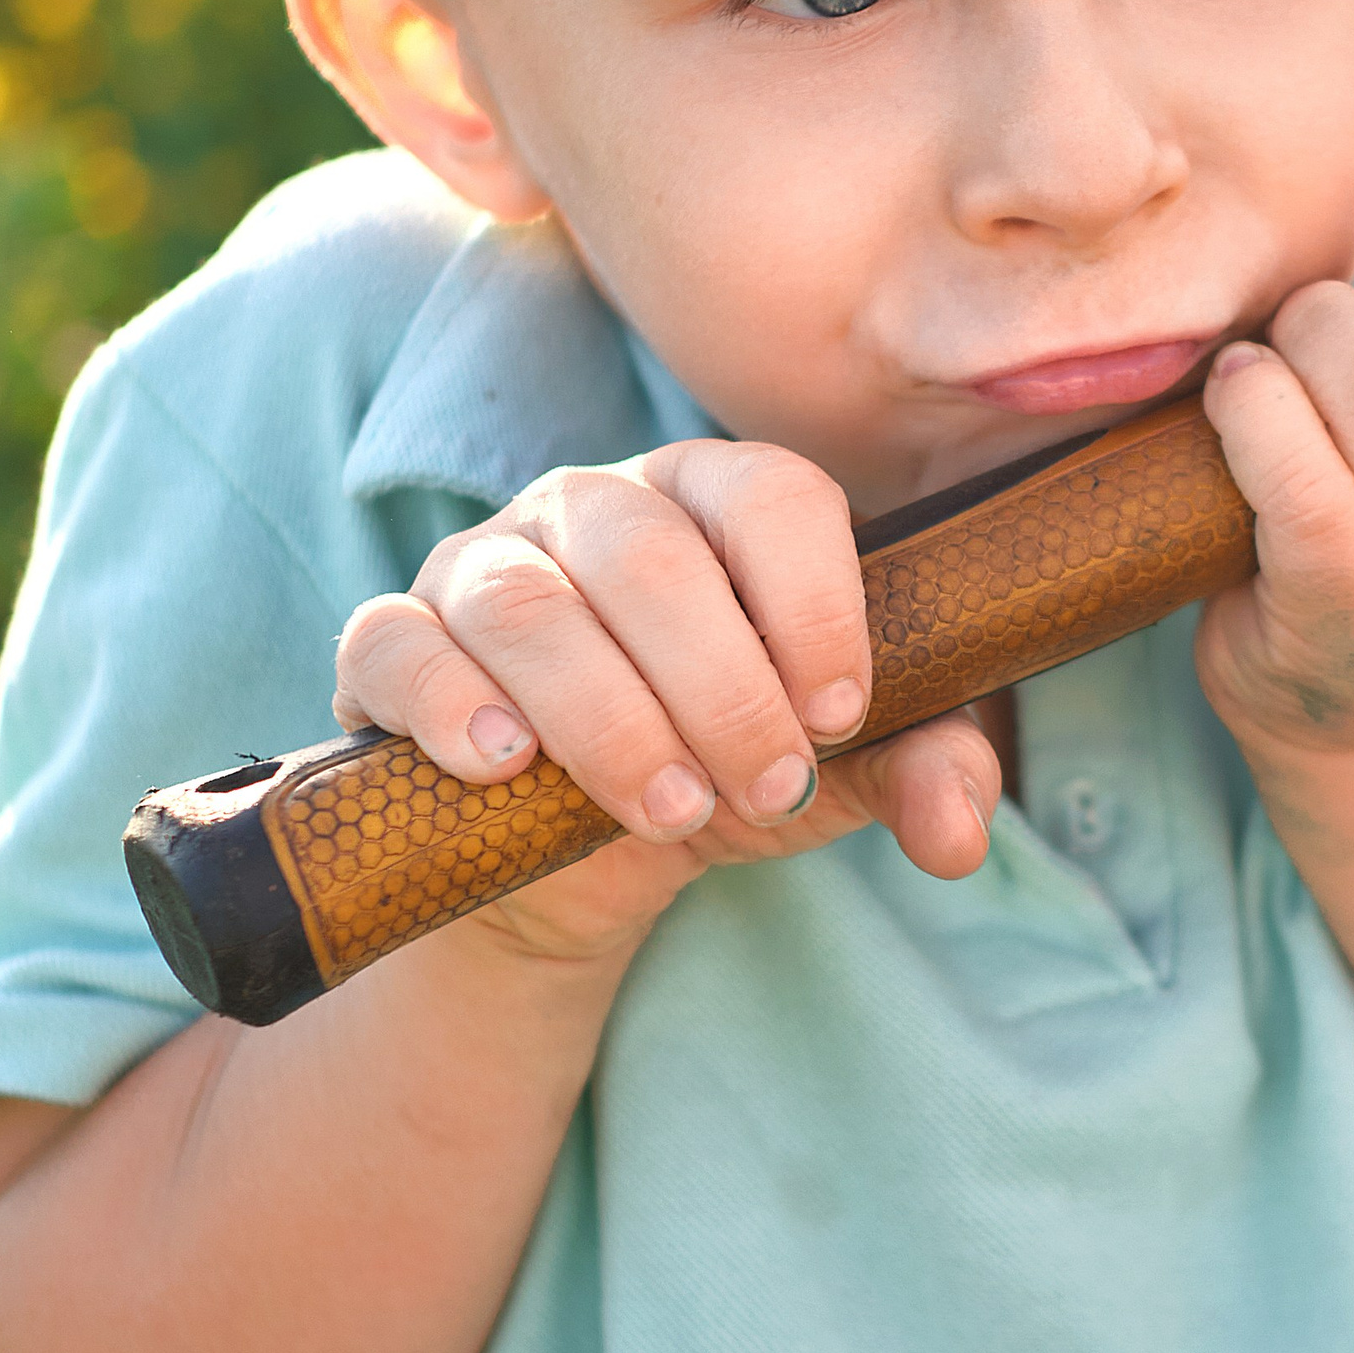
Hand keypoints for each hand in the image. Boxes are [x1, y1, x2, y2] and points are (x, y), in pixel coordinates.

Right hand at [331, 442, 1000, 960]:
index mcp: (714, 502)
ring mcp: (482, 565)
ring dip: (607, 717)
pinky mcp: (393, 642)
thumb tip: (960, 831)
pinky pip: (398, 644)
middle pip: (650, 555)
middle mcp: (594, 509)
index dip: (814, 602)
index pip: (771, 493)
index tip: (841, 713)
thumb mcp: (834, 776)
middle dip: (721, 686)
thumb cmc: (724, 769)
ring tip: (668, 808)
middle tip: (767, 789)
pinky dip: (452, 703)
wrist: (578, 859)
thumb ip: (917, 775)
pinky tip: (506, 767)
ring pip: (527, 605)